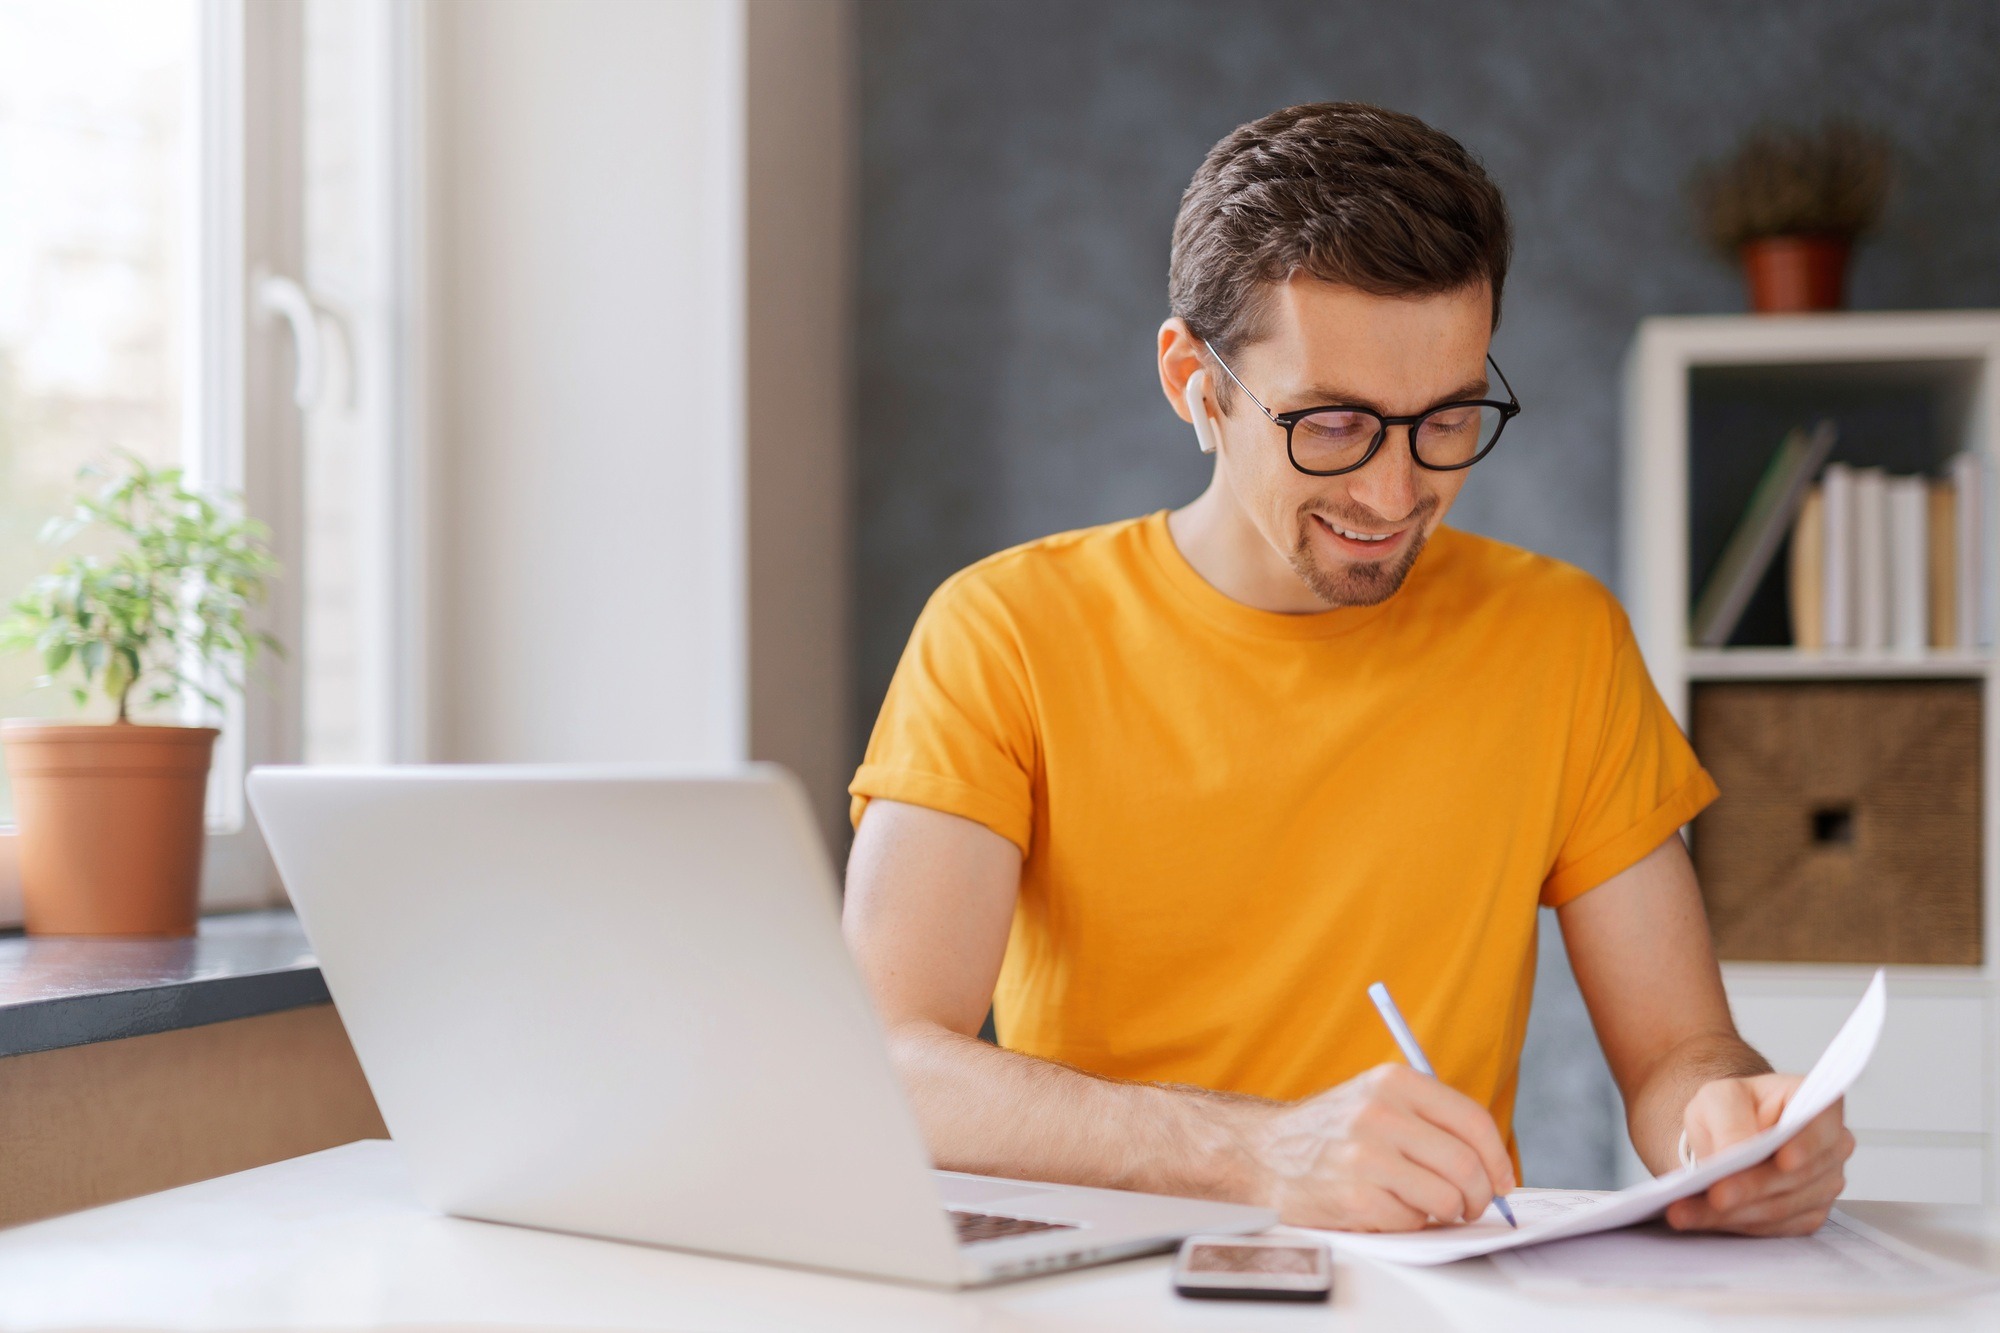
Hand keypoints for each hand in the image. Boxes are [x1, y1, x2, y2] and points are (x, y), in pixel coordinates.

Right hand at [1248, 1064, 1516, 1231]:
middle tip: (1473, 1206)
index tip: (1503, 1181)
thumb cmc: (1331, 1132)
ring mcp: (1365, 1155)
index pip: (1473, 1121)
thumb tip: (1492, 1165)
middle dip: (1481, 1196)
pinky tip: (1390, 1209)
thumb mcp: (1376, 1099)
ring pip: (1446, 1197)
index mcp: (1394, 1081)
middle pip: (1466, 1164)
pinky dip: (1410, 1223)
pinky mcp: (1354, 1196)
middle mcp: (1380, 1113)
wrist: (1262, 1152)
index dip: (1498, 1159)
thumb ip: (1429, 1119)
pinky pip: (1412, 1220)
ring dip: (1449, 1212)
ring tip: (1434, 1209)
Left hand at [1666, 1074, 1853, 1235]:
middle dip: (1751, 1188)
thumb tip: (1735, 1154)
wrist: (1725, 1133)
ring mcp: (1823, 1185)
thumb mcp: (1720, 1099)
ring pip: (1781, 1207)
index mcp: (1820, 1107)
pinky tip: (1698, 1219)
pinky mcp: (1806, 1215)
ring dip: (1732, 1213)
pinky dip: (1732, 1224)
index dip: (1807, 1145)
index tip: (1784, 1161)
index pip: (1823, 1126)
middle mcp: (1831, 1148)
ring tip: (1687, 1211)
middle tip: (1715, 1195)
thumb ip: (1731, 1121)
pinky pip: (1773, 1227)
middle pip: (1797, 1176)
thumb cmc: (1730, 1108)